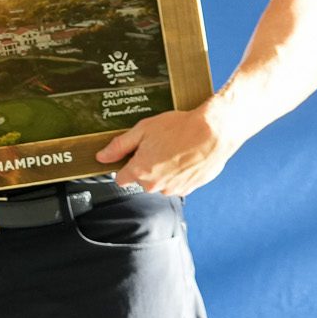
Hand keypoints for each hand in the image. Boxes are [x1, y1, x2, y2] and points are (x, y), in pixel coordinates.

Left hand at [95, 103, 238, 197]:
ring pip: (160, 182)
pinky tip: (185, 157)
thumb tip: (102, 156)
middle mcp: (156, 185)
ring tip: (174, 150)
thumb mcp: (143, 130)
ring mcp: (174, 188)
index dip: (124, 166)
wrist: (214, 132)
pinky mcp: (190, 188)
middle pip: (142, 180)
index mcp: (141, 171)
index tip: (131, 157)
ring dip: (163, 170)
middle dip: (145, 166)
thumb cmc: (180, 129)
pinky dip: (178, 173)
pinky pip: (177, 183)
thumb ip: (119, 146)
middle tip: (157, 146)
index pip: (121, 178)